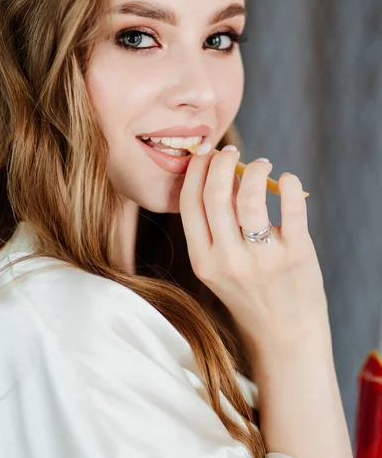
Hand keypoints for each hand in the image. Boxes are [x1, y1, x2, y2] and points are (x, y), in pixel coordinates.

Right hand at [179, 144, 329, 349]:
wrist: (284, 336)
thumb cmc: (251, 295)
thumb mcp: (219, 268)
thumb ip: (215, 229)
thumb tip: (222, 174)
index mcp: (202, 261)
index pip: (189, 203)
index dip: (196, 171)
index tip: (206, 154)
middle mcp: (227, 260)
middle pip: (215, 195)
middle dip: (221, 162)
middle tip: (231, 151)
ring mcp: (262, 260)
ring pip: (249, 198)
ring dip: (254, 169)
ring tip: (261, 164)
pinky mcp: (296, 256)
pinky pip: (291, 209)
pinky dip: (289, 185)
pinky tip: (288, 180)